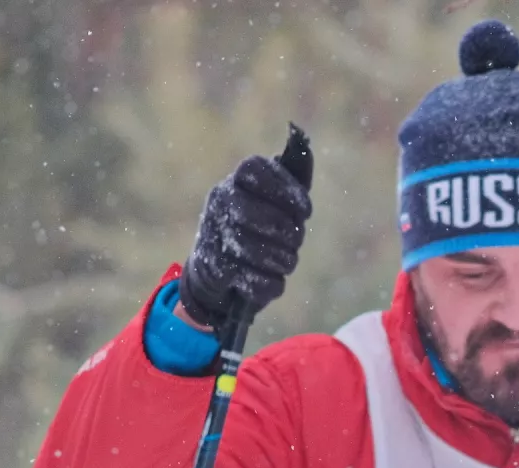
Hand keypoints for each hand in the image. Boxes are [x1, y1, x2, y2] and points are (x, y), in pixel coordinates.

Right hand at [178, 146, 312, 329]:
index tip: (306, 210)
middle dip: (287, 233)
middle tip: (296, 241)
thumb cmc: (260, 229)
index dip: (286, 189)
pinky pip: (251, 278)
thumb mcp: (277, 198)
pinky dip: (269, 284)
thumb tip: (298, 132)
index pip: (255, 169)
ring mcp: (212, 233)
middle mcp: (219, 200)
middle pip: (258, 214)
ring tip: (286, 261)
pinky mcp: (213, 267)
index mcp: (236, 180)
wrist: (218, 273)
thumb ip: (294, 170)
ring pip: (256, 249)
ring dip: (282, 260)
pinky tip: (272, 281)